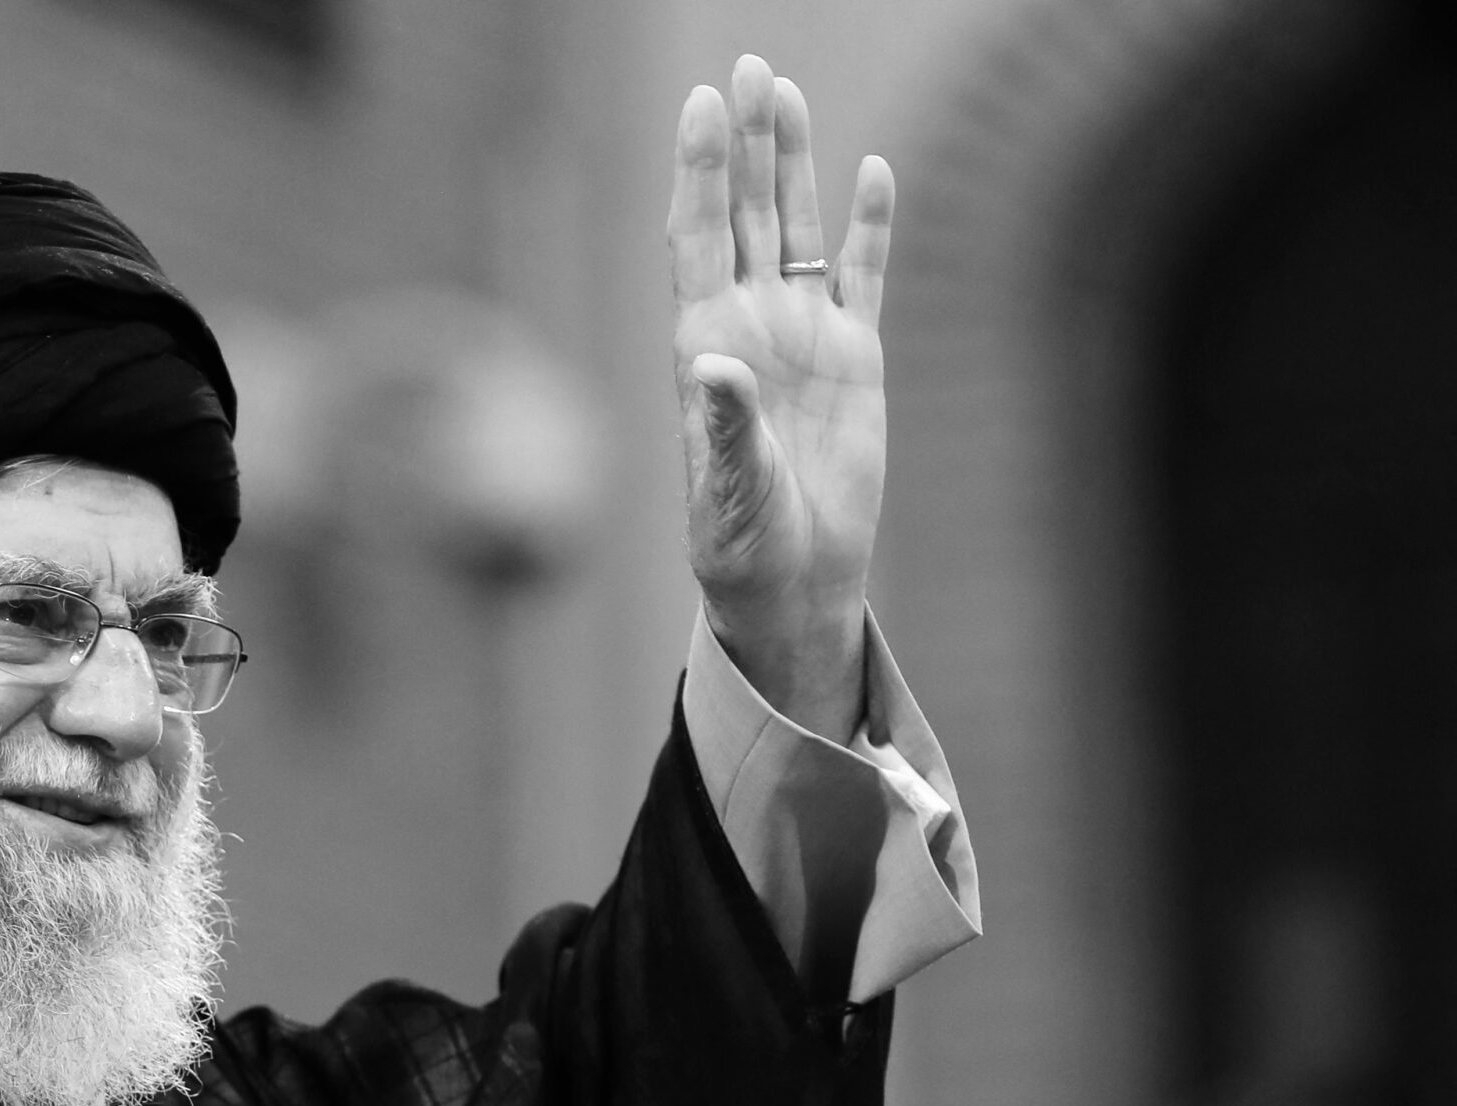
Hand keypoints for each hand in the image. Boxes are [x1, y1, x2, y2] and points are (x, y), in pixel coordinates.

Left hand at [670, 55, 893, 743]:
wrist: (793, 578)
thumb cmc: (743, 544)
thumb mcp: (730, 490)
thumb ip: (725, 427)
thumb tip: (714, 367)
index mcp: (704, 345)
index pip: (698, 237)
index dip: (700, 171)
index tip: (701, 105)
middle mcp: (748, 325)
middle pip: (745, 212)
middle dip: (744, 142)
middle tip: (748, 66)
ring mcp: (801, 334)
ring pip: (795, 229)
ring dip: (792, 164)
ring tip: (784, 92)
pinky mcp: (855, 356)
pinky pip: (862, 275)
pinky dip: (866, 226)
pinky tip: (870, 171)